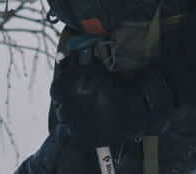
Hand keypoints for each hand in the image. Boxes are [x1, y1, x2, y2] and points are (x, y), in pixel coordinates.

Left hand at [49, 62, 173, 148]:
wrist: (139, 108)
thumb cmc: (119, 85)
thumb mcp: (97, 70)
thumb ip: (78, 66)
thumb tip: (61, 58)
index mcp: (74, 87)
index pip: (56, 88)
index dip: (65, 88)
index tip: (74, 88)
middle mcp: (72, 106)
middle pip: (61, 104)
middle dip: (70, 101)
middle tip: (85, 100)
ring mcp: (76, 124)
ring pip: (66, 118)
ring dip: (75, 114)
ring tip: (92, 111)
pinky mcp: (82, 138)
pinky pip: (75, 131)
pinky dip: (82, 128)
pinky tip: (95, 121)